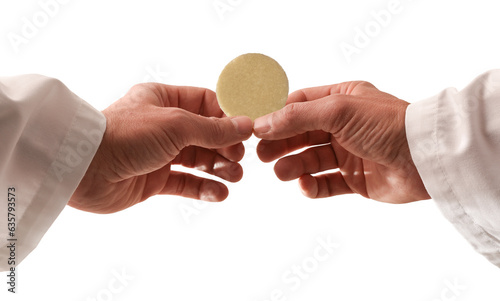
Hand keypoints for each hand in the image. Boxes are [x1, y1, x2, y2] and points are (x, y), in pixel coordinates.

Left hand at [70, 84, 252, 213]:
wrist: (85, 169)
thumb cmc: (126, 135)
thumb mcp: (176, 124)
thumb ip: (213, 129)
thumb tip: (246, 126)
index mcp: (164, 100)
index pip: (206, 103)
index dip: (228, 116)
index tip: (247, 129)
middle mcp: (163, 125)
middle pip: (206, 134)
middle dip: (226, 146)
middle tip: (240, 158)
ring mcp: (159, 153)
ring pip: (198, 160)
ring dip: (219, 168)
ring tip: (235, 177)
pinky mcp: (154, 180)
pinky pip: (185, 183)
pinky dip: (204, 188)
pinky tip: (220, 193)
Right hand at [253, 81, 429, 203]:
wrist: (425, 158)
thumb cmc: (386, 125)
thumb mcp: (338, 110)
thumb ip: (298, 117)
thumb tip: (263, 124)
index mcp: (341, 99)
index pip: (300, 104)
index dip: (277, 116)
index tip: (256, 128)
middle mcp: (344, 125)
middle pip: (302, 134)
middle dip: (281, 143)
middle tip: (261, 155)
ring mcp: (349, 153)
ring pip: (311, 160)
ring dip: (293, 166)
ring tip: (281, 172)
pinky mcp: (356, 179)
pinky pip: (326, 184)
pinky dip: (312, 186)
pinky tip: (304, 185)